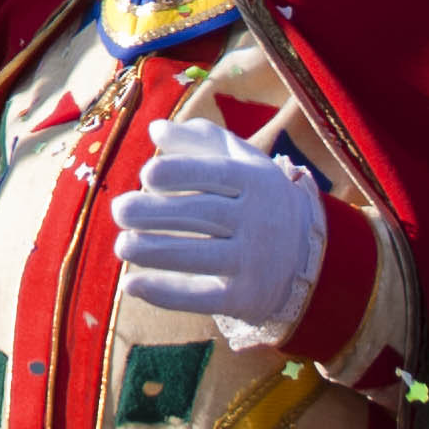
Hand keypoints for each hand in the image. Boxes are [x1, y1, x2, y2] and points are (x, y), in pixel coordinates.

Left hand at [109, 114, 323, 330]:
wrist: (310, 254)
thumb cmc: (258, 197)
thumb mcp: (241, 162)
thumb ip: (199, 140)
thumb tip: (156, 129)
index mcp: (256, 181)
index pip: (215, 173)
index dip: (179, 172)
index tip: (147, 174)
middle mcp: (259, 221)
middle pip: (202, 214)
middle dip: (155, 212)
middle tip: (119, 210)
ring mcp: (255, 262)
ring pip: (199, 257)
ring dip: (154, 252)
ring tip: (122, 246)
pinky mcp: (246, 298)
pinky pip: (202, 297)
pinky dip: (165, 293)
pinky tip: (131, 286)